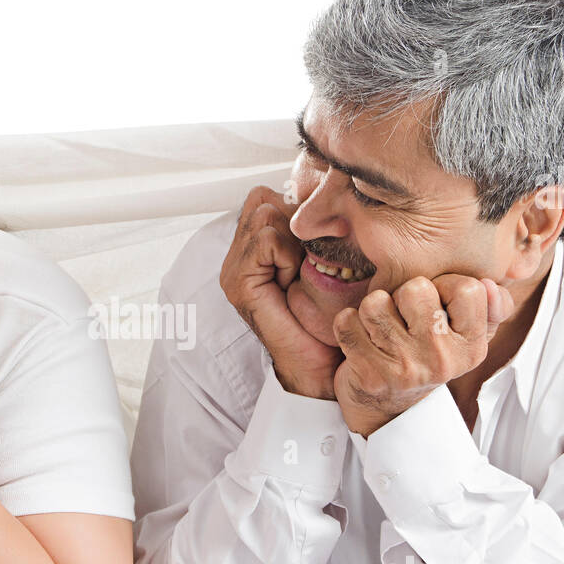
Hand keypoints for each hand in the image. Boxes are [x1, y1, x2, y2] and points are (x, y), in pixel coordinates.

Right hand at [219, 186, 343, 398]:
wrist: (319, 366)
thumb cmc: (326, 322)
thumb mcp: (323, 265)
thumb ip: (312, 234)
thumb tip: (329, 197)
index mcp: (253, 251)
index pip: (266, 198)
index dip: (296, 211)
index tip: (315, 243)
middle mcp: (238, 258)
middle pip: (263, 199)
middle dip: (294, 219)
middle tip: (309, 254)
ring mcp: (234, 270)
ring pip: (264, 212)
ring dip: (292, 237)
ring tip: (300, 268)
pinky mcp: (238, 282)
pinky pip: (265, 239)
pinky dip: (287, 253)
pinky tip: (292, 279)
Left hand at [332, 275, 514, 435]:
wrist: (389, 409)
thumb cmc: (428, 357)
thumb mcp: (469, 335)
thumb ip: (492, 306)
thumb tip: (490, 285)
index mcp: (472, 348)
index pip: (468, 288)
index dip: (445, 285)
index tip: (436, 303)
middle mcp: (442, 360)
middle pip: (416, 288)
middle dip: (403, 294)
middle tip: (404, 317)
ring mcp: (405, 369)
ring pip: (376, 302)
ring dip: (373, 309)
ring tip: (381, 327)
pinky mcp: (370, 375)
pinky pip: (347, 321)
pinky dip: (348, 324)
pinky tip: (361, 338)